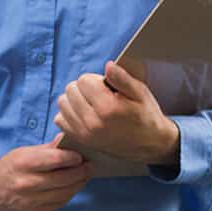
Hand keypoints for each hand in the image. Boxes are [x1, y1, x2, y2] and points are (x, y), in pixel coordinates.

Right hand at [0, 139, 91, 210]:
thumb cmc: (8, 169)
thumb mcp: (22, 153)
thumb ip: (46, 149)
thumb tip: (66, 139)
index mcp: (23, 163)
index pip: (55, 159)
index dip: (72, 157)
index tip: (81, 156)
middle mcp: (27, 183)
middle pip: (63, 179)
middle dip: (80, 172)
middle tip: (90, 166)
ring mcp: (31, 201)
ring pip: (64, 193)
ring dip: (77, 184)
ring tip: (84, 176)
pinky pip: (58, 204)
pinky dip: (67, 195)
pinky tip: (72, 188)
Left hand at [54, 61, 180, 164]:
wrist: (151, 145)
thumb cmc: (146, 116)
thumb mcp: (141, 94)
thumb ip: (122, 78)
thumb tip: (108, 65)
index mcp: (109, 108)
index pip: (84, 80)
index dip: (95, 80)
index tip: (105, 87)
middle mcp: (93, 122)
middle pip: (71, 90)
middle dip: (83, 88)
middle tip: (99, 95)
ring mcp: (85, 133)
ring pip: (62, 103)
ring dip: (74, 99)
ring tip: (91, 103)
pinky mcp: (80, 140)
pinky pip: (59, 119)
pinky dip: (68, 113)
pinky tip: (83, 113)